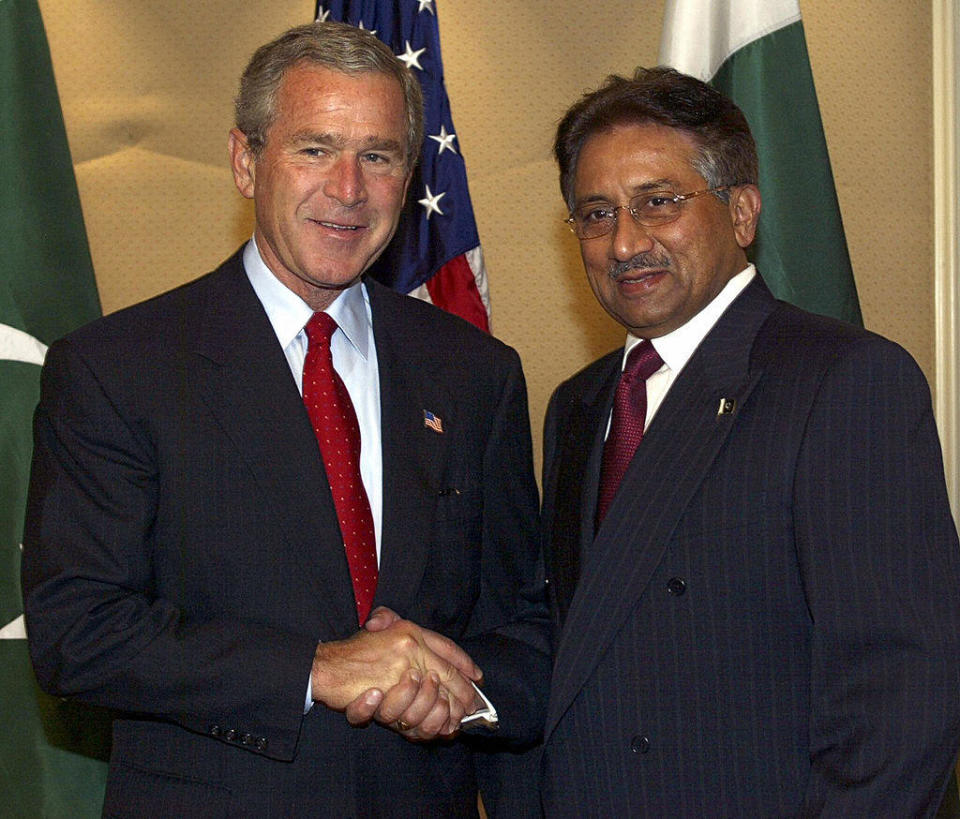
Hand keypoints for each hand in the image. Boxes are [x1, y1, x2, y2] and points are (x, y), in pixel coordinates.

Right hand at [341, 608, 482, 738]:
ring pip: (436, 696)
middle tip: (473, 706)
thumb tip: (408, 633)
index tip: (477, 677)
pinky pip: (416, 712)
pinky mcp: (391, 695)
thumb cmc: (353, 651)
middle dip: (464, 693)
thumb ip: (392, 621)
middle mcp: (410, 648)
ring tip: (456, 719)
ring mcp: (401, 671)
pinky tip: (438, 726)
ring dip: (447, 710)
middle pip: (447, 674)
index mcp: (410, 631)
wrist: (326, 667)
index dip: (465, 663)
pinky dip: (430, 722)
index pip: (447, 647)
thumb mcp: (378, 627)